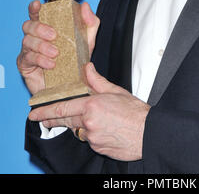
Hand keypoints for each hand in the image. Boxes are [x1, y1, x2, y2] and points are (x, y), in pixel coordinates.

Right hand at [17, 0, 98, 94]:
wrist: (72, 85)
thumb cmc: (76, 61)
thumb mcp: (88, 41)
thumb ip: (90, 23)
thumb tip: (85, 6)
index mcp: (48, 28)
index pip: (37, 14)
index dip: (34, 8)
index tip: (37, 5)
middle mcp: (36, 37)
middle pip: (28, 25)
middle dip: (40, 28)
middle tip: (54, 35)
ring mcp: (29, 51)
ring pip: (27, 41)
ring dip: (41, 45)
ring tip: (56, 53)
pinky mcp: (25, 65)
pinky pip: (27, 58)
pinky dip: (40, 59)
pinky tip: (51, 64)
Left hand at [28, 62, 150, 160]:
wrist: (148, 133)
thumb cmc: (134, 112)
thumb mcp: (115, 91)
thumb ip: (97, 80)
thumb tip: (86, 68)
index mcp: (91, 106)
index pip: (62, 108)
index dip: (45, 111)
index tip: (34, 113)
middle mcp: (89, 123)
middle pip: (65, 121)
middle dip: (52, 120)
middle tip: (42, 119)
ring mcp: (92, 138)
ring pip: (79, 130)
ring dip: (80, 125)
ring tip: (96, 119)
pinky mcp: (97, 147)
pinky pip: (89, 139)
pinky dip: (92, 134)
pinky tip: (104, 128)